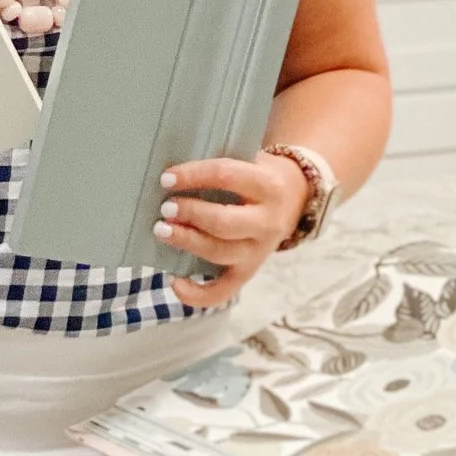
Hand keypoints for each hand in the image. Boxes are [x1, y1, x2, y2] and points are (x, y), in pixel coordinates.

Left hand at [154, 151, 310, 307]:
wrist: (292, 198)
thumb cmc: (255, 176)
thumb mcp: (248, 161)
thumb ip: (218, 166)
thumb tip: (170, 176)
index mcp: (268, 186)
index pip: (226, 176)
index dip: (193, 176)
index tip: (167, 178)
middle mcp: (268, 222)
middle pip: (224, 222)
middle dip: (190, 214)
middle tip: (166, 208)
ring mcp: (260, 251)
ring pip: (220, 253)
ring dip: (188, 242)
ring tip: (162, 231)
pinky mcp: (249, 271)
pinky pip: (224, 290)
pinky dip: (197, 294)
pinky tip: (175, 282)